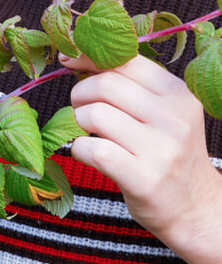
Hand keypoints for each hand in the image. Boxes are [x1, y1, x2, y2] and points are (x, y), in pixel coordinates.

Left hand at [60, 53, 221, 263]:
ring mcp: (161, 149)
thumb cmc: (165, 152)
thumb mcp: (162, 112)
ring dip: (77, 122)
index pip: (125, 60)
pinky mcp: (143, 178)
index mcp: (178, 93)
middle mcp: (174, 117)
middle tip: (80, 108)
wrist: (193, 206)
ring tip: (86, 132)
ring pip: (94, 115)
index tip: (68, 60)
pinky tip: (87, 152)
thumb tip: (77, 57)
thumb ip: (129, 85)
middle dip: (80, 94)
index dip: (89, 57)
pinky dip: (78, 148)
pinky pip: (91, 149)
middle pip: (105, 84)